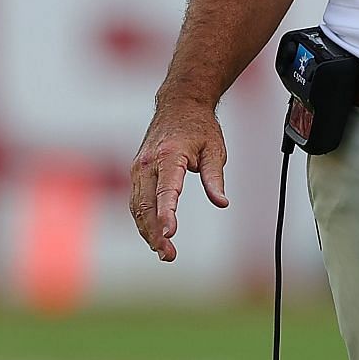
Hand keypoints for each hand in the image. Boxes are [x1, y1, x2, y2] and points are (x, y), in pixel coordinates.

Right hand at [128, 99, 228, 261]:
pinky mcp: (137, 171)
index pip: (166, 190)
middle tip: (168, 255)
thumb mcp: (215, 150)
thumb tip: (222, 203)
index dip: (166, 214)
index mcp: (169, 155)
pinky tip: (154, 236)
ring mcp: (139, 167)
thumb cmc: (200, 128)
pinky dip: (143, 220)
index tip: (169, 234)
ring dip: (147, 231)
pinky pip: (136, 201)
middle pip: (146, 204)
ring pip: (137, 206)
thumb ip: (215, 177)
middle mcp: (148, 162)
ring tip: (164, 252)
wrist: (179, 104)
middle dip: (155, 232)